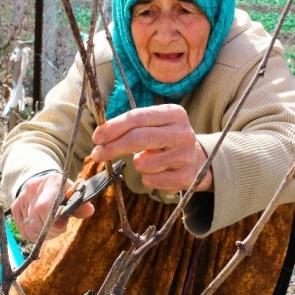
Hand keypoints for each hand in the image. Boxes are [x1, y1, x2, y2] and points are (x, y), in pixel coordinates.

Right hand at [11, 173, 94, 241]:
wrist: (45, 182)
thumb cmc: (63, 191)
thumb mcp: (74, 194)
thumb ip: (80, 204)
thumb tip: (89, 210)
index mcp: (51, 183)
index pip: (45, 207)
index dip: (53, 222)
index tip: (62, 226)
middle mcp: (32, 189)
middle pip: (37, 223)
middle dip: (51, 230)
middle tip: (60, 227)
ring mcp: (22, 199)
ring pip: (31, 230)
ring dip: (44, 234)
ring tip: (52, 227)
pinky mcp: (15, 208)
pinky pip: (24, 231)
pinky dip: (35, 234)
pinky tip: (43, 228)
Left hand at [90, 104, 212, 192]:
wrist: (197, 159)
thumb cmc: (165, 139)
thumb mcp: (154, 124)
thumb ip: (130, 126)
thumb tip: (101, 135)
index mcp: (173, 113)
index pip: (138, 117)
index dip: (114, 127)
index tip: (97, 137)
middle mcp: (182, 133)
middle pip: (139, 139)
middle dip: (113, 147)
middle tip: (97, 154)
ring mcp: (186, 156)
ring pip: (143, 163)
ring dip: (136, 164)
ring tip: (145, 160)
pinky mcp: (185, 177)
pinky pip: (151, 180)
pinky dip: (146, 178)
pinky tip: (156, 172)